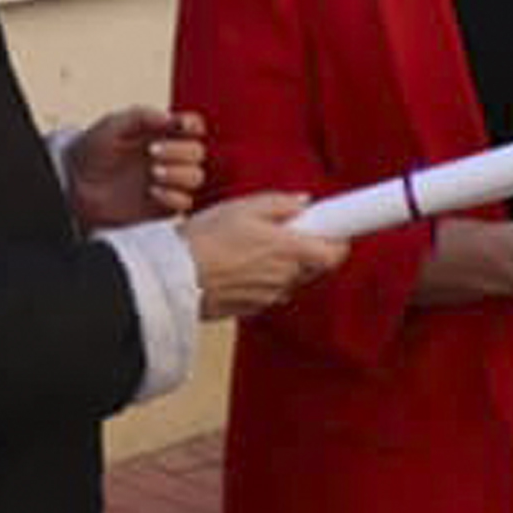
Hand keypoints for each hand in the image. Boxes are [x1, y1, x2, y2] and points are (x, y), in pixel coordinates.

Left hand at [66, 107, 205, 228]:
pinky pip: (185, 203)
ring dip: (179, 173)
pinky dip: (174, 196)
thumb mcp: (111, 125)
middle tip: (152, 152)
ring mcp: (168, 182)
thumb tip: (170, 118)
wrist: (72, 186)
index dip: (193, 124)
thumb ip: (140, 116)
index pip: (193, 126)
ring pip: (196, 177)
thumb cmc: (91, 152)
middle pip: (198, 152)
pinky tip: (153, 191)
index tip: (181, 124)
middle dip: (179, 150)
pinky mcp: (162, 206)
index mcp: (161, 134)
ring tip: (154, 172)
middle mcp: (169, 157)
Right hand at [178, 192, 346, 320]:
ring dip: (280, 265)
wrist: (174, 278)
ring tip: (250, 247)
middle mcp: (286, 278)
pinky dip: (260, 279)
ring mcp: (270, 297)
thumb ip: (281, 204)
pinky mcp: (252, 309)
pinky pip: (268, 291)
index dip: (338, 240)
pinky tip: (237, 265)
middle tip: (282, 231)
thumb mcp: (244, 206)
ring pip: (289, 279)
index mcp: (291, 250)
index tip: (334, 228)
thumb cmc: (207, 239)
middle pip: (314, 266)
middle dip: (305, 249)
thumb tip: (304, 202)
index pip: (336, 253)